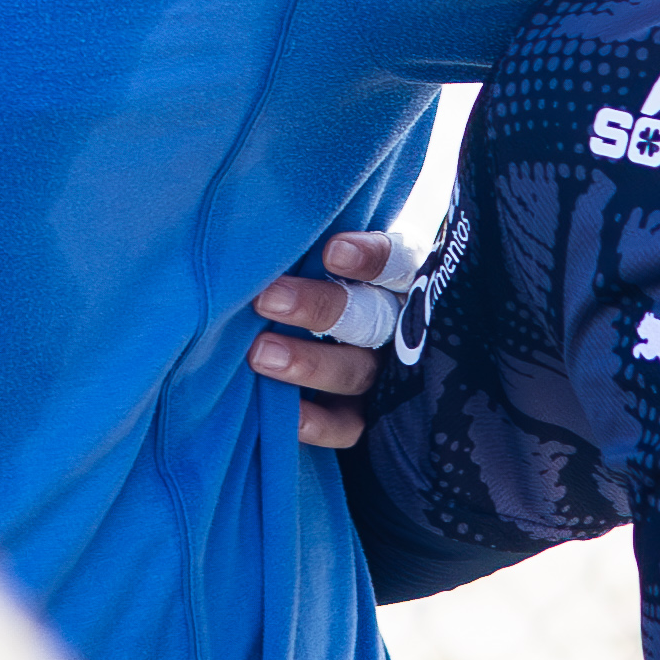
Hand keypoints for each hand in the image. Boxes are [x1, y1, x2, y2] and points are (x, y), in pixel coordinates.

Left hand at [250, 230, 402, 450]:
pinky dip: (319, 422)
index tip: (331, 252)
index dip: (371, 258)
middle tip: (267, 299)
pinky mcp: (370, 418)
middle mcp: (401, 326)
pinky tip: (289, 416)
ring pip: (358, 370)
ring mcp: (389, 376)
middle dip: (320, 309)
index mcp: (403, 279)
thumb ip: (308, 250)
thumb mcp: (324, 259)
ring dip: (311, 364)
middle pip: (371, 318)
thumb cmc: (317, 281)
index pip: (398, 264)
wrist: (334, 352)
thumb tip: (256, 234)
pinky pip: (350, 425)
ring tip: (261, 355)